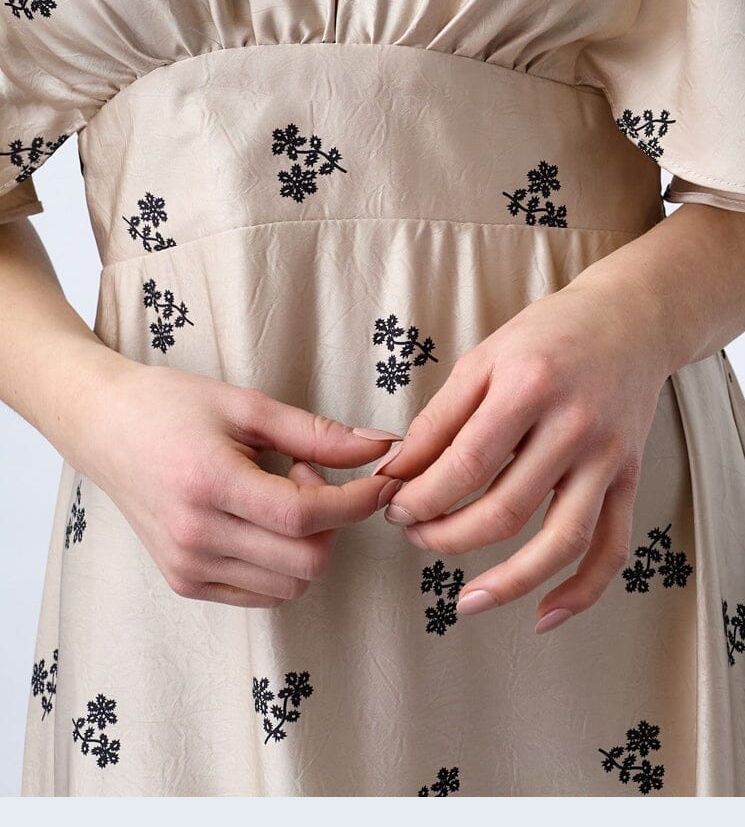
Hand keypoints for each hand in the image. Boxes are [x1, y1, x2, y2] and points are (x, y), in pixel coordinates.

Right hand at [79, 357, 404, 607]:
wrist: (105, 428)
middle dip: (334, 522)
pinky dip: (283, 564)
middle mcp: (196, 537)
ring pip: (289, 585)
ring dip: (309, 543)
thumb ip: (316, 434)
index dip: (358, 502)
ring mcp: (188, 568)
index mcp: (210, 484)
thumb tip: (380, 447)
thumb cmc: (174, 406)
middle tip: (313, 475)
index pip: (305, 516)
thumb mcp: (248, 406)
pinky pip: (262, 594)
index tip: (384, 479)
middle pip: (306, 561)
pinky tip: (265, 520)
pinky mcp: (185, 583)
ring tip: (283, 494)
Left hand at [372, 272, 673, 633]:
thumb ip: (441, 417)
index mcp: (530, 387)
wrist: (631, 318)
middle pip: (505, 510)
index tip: (394, 508)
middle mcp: (574, 426)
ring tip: (464, 601)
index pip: (466, 464)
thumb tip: (397, 473)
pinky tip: (544, 616)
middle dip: (447, 535)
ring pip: (559, 542)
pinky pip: (610, 548)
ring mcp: (607, 457)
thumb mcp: (486, 357)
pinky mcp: (629, 478)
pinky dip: (581, 592)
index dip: (422, 497)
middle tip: (415, 535)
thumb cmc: (550, 333)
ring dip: (508, 582)